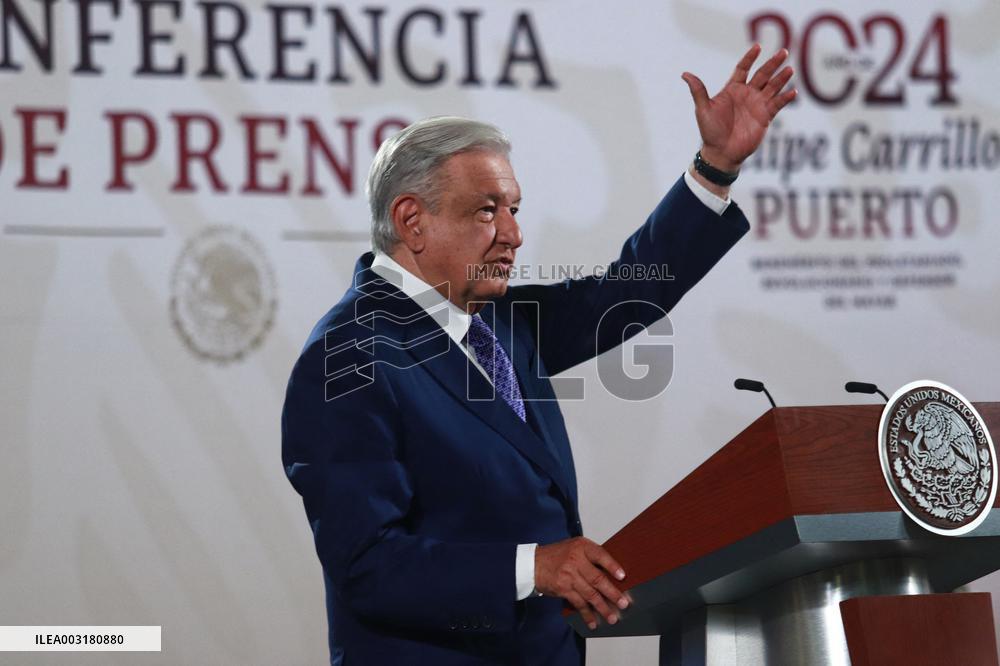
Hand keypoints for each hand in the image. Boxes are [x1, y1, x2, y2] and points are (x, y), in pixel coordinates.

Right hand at [534, 537, 628, 629]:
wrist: (533, 564)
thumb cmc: (557, 556)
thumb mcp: (574, 548)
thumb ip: (590, 557)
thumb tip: (613, 575)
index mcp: (581, 546)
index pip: (600, 555)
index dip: (612, 566)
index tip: (623, 577)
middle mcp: (575, 560)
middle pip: (597, 579)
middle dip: (612, 593)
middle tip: (623, 603)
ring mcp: (569, 575)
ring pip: (590, 594)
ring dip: (602, 608)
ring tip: (612, 618)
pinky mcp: (563, 589)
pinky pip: (578, 603)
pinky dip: (587, 614)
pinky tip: (593, 622)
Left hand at [682, 44, 796, 171]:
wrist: (721, 153)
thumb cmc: (710, 131)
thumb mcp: (703, 109)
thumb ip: (698, 90)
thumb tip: (684, 74)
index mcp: (732, 89)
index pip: (743, 68)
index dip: (750, 57)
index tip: (757, 46)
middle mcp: (747, 94)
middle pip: (762, 74)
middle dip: (772, 64)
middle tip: (783, 52)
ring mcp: (757, 104)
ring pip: (772, 87)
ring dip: (781, 78)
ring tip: (790, 69)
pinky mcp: (765, 116)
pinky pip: (777, 104)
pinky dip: (785, 98)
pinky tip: (793, 92)